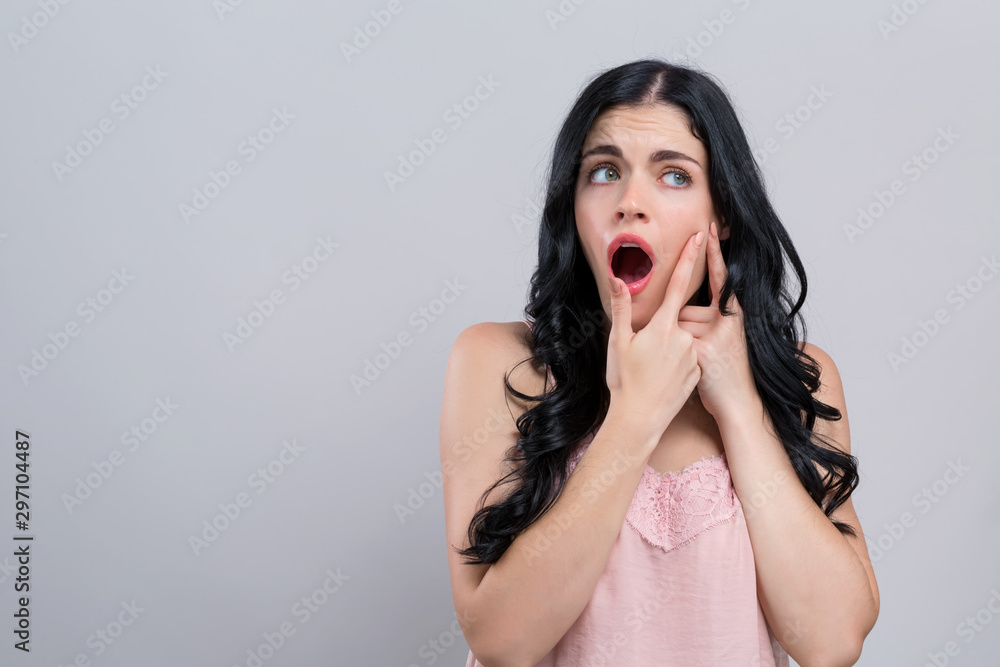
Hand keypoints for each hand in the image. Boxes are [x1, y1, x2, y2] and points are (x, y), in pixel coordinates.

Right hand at [605, 231, 703, 446]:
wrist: (639, 419)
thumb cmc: (624, 380)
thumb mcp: (618, 341)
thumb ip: (621, 306)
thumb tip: (617, 278)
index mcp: (663, 326)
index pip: (678, 284)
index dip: (690, 258)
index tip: (702, 236)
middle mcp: (683, 336)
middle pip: (674, 320)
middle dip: (659, 331)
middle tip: (642, 355)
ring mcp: (692, 355)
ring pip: (680, 340)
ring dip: (666, 349)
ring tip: (650, 370)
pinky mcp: (697, 371)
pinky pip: (687, 358)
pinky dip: (675, 363)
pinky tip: (661, 378)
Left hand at [676, 221, 757, 423]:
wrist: (740, 404)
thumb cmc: (728, 372)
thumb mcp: (728, 339)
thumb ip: (714, 319)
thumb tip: (686, 308)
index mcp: (735, 314)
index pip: (721, 277)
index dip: (714, 253)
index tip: (708, 228)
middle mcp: (729, 320)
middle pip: (685, 309)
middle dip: (681, 329)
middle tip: (702, 353)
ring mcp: (717, 335)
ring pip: (677, 324)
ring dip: (677, 342)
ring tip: (698, 362)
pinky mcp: (702, 350)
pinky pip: (675, 339)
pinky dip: (675, 353)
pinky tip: (695, 368)